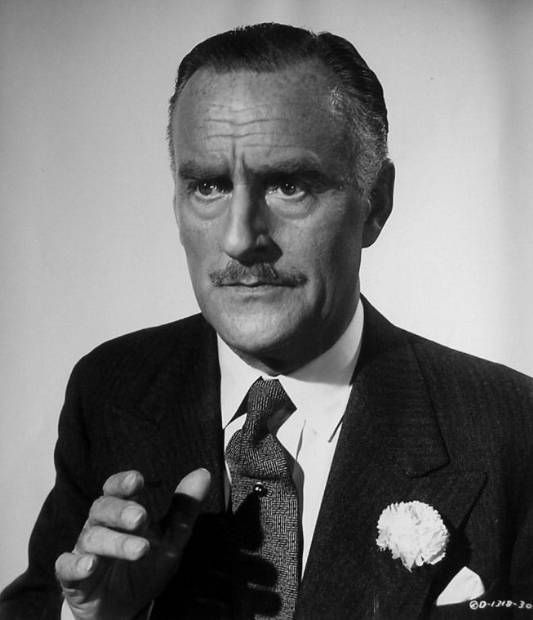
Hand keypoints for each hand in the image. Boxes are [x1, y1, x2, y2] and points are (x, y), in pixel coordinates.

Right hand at [55, 468, 210, 619]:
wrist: (126, 610)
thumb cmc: (145, 565)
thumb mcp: (172, 538)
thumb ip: (185, 508)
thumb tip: (203, 473)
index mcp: (121, 512)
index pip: (117, 489)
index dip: (123, 482)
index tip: (137, 479)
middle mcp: (100, 526)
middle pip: (103, 509)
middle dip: (121, 512)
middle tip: (141, 517)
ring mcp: (85, 550)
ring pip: (92, 538)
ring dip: (115, 542)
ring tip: (140, 549)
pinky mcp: (73, 578)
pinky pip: (67, 566)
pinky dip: (77, 564)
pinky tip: (91, 564)